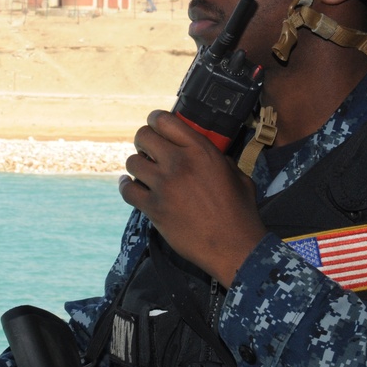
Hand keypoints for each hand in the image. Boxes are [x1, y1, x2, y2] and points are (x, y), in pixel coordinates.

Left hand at [119, 110, 266, 285]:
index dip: (155, 120)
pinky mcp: (154, 208)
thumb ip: (217, 158)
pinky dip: (126, 186)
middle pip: (143, 137)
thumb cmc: (240, 212)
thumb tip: (205, 150)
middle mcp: (179, 163)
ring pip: (132, 162)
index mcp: (201, 150)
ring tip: (143, 172)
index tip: (155, 125)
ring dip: (136, 165)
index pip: (164, 120)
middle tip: (148, 150)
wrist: (234, 247)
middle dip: (143, 141)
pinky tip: (130, 185)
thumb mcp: (236, 174)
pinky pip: (127, 190)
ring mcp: (164, 186)